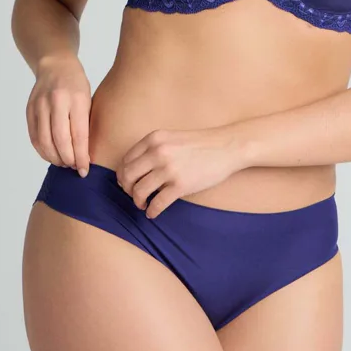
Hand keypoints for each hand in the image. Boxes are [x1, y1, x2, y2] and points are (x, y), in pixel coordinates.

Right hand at [26, 52, 91, 174]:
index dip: (81, 156)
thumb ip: (85, 123)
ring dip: (54, 157)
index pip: (79, 135)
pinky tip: (51, 155)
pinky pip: (34, 137)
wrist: (55, 65)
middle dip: (67, 159)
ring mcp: (40, 105)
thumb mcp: (88, 99)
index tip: (85, 170)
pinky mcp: (29, 110)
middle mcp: (56, 102)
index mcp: (76, 99)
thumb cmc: (77, 84)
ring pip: (44, 141)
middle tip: (74, 167)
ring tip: (63, 163)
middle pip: (60, 140)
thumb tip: (85, 155)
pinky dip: (42, 150)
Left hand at [116, 126, 245, 218]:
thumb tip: (135, 171)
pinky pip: (157, 203)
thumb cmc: (201, 144)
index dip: (123, 175)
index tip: (127, 183)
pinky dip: (152, 211)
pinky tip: (153, 212)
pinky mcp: (180, 185)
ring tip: (143, 205)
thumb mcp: (172, 138)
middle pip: (128, 176)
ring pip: (139, 191)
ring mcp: (169, 169)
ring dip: (138, 201)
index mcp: (154, 139)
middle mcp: (158, 152)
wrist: (226, 147)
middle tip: (133, 195)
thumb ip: (154, 149)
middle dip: (127, 189)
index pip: (126, 160)